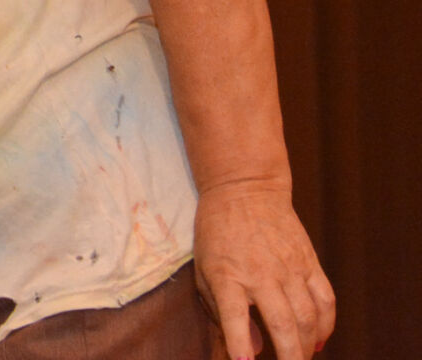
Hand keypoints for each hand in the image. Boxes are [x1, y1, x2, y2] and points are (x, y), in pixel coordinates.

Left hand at [193, 181, 333, 358]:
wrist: (244, 190)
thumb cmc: (217, 233)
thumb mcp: (205, 269)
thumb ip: (221, 311)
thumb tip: (252, 349)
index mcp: (228, 274)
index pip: (234, 315)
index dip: (240, 343)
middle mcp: (261, 273)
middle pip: (282, 324)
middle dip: (289, 356)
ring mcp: (289, 267)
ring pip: (308, 316)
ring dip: (307, 345)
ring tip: (301, 358)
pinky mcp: (309, 261)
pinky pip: (326, 299)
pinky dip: (327, 324)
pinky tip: (319, 339)